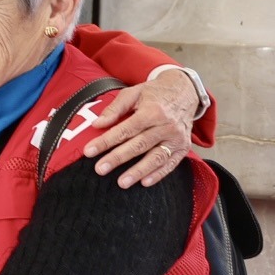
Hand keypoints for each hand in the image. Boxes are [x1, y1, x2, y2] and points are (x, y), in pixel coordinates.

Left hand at [80, 73, 198, 187]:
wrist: (185, 91)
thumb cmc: (155, 93)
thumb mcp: (133, 93)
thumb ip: (115, 108)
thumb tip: (97, 124)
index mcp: (152, 111)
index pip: (125, 129)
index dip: (106, 141)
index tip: (89, 151)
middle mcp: (166, 126)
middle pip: (139, 145)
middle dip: (118, 158)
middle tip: (100, 169)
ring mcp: (176, 138)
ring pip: (156, 157)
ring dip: (138, 171)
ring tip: (122, 182)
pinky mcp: (183, 147)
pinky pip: (170, 163)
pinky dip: (158, 174)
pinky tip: (144, 182)